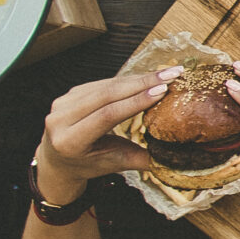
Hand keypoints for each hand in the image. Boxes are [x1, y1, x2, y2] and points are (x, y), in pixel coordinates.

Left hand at [37, 69, 177, 194]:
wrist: (59, 161)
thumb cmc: (89, 165)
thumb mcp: (115, 164)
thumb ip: (143, 159)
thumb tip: (180, 157)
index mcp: (69, 142)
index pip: (106, 116)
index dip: (135, 101)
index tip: (162, 90)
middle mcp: (60, 120)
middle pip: (106, 95)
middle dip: (142, 83)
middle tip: (172, 75)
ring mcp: (62, 104)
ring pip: (106, 85)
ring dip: (138, 79)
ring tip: (166, 74)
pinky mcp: (70, 93)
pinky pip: (102, 83)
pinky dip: (127, 80)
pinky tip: (147, 78)